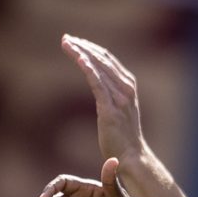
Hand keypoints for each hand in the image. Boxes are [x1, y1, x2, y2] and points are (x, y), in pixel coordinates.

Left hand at [61, 34, 150, 175]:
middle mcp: (126, 88)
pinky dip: (88, 69)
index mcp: (129, 85)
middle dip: (83, 46)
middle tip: (65, 39)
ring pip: (98, 68)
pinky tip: (79, 59)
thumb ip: (111, 94)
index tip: (75, 42)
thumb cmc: (123, 137)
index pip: (108, 59)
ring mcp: (120, 99)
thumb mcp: (119, 110)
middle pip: (102, 59)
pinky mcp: (110, 110)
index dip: (91, 48)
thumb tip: (99, 84)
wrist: (131, 157)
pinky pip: (98, 84)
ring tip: (66, 44)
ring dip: (81, 53)